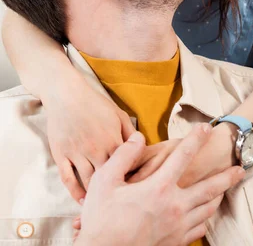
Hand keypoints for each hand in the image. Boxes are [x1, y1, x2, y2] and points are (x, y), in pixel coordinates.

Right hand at [46, 79, 134, 201]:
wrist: (66, 94)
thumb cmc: (95, 103)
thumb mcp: (118, 114)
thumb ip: (131, 132)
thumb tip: (143, 148)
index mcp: (113, 139)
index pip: (127, 166)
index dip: (132, 178)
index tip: (137, 188)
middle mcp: (96, 149)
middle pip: (109, 178)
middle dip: (117, 191)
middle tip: (123, 201)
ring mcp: (77, 153)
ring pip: (89, 182)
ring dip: (97, 196)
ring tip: (105, 206)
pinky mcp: (61, 155)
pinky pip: (68, 180)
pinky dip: (75, 193)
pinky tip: (83, 201)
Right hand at [74, 124, 244, 245]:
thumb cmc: (101, 219)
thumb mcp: (105, 181)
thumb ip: (124, 155)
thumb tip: (138, 137)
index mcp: (158, 188)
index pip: (183, 156)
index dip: (196, 139)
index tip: (206, 128)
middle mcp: (174, 207)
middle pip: (209, 188)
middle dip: (227, 176)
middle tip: (241, 168)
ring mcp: (177, 227)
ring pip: (207, 209)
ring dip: (219, 196)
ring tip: (226, 188)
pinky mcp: (175, 243)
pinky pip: (199, 229)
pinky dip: (206, 218)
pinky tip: (205, 214)